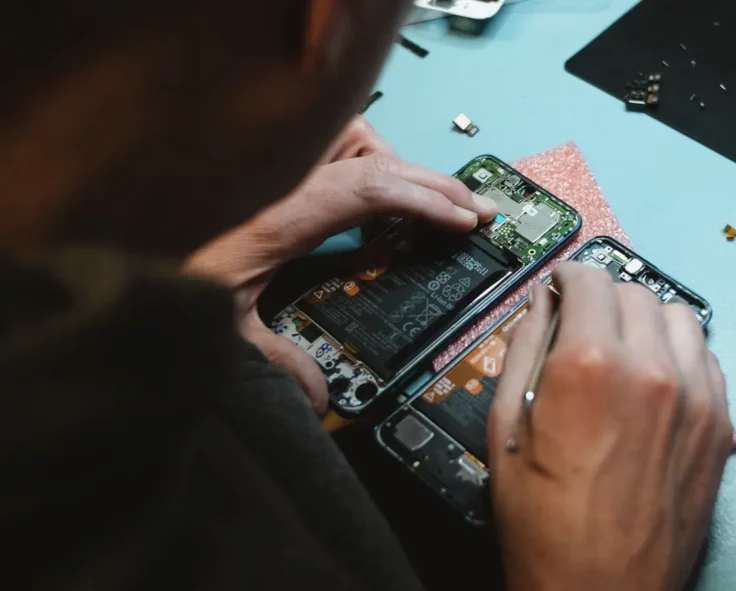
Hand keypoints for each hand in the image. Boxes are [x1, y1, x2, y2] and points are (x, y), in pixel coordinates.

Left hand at [186, 119, 495, 412]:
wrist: (115, 247)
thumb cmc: (160, 282)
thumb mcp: (220, 332)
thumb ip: (274, 361)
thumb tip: (320, 396)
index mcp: (276, 217)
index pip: (367, 189)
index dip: (424, 200)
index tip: (465, 220)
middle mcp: (278, 178)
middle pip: (372, 154)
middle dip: (431, 181)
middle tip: (474, 208)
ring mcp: (274, 166)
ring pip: (351, 134)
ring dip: (391, 162)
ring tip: (421, 200)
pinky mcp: (270, 167)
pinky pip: (330, 143)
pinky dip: (362, 159)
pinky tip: (372, 197)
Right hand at [488, 263, 733, 590]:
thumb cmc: (545, 525)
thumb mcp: (507, 428)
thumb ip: (525, 349)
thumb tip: (540, 303)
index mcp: (589, 366)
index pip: (588, 280)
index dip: (568, 276)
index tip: (562, 286)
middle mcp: (651, 370)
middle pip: (635, 292)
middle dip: (604, 298)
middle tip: (584, 322)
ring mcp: (695, 398)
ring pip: (679, 316)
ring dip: (647, 319)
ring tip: (623, 348)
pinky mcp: (719, 425)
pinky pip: (708, 357)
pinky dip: (680, 352)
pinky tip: (656, 377)